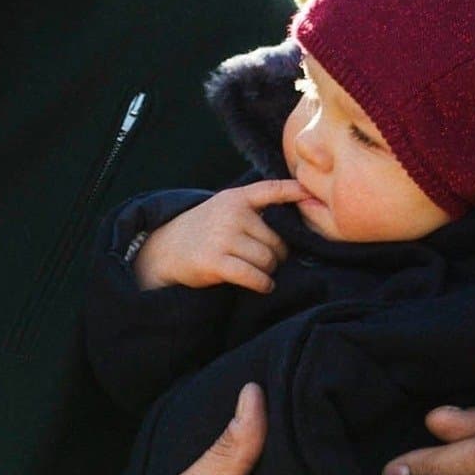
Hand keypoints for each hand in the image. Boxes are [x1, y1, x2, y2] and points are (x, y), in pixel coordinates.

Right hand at [133, 179, 310, 292]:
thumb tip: (296, 216)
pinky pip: (254, 276)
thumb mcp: (223, 208)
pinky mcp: (216, 262)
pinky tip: (263, 285)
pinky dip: (263, 284)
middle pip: (277, 240)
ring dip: (268, 270)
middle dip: (277, 254)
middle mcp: (231, 215)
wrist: (164, 251)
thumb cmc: (204, 231)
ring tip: (257, 270)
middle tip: (265, 259)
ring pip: (268, 260)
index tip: (310, 195)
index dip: (293, 191)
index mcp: (235, 198)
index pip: (271, 190)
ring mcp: (222, 238)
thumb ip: (254, 207)